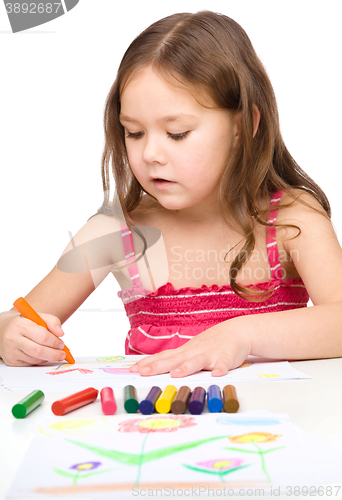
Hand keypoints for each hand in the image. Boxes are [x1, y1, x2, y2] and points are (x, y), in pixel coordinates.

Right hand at [0, 311, 65, 365]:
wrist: (2, 329)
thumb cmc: (23, 322)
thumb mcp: (37, 316)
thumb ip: (52, 321)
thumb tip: (61, 333)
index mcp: (20, 325)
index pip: (42, 336)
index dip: (54, 342)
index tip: (61, 344)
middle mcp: (13, 339)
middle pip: (38, 351)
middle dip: (54, 354)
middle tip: (62, 354)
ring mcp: (10, 351)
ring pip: (35, 359)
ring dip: (47, 357)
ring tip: (52, 352)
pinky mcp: (11, 361)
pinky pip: (30, 364)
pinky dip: (39, 360)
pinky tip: (41, 354)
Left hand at [129, 319, 251, 377]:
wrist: (236, 331)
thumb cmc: (210, 343)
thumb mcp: (190, 349)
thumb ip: (174, 359)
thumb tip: (153, 366)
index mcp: (184, 352)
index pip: (162, 357)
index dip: (147, 363)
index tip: (132, 369)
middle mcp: (194, 352)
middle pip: (173, 360)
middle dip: (157, 367)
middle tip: (143, 373)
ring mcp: (210, 354)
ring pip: (196, 361)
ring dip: (186, 368)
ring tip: (176, 375)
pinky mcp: (226, 358)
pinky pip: (224, 364)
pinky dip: (221, 369)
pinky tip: (217, 375)